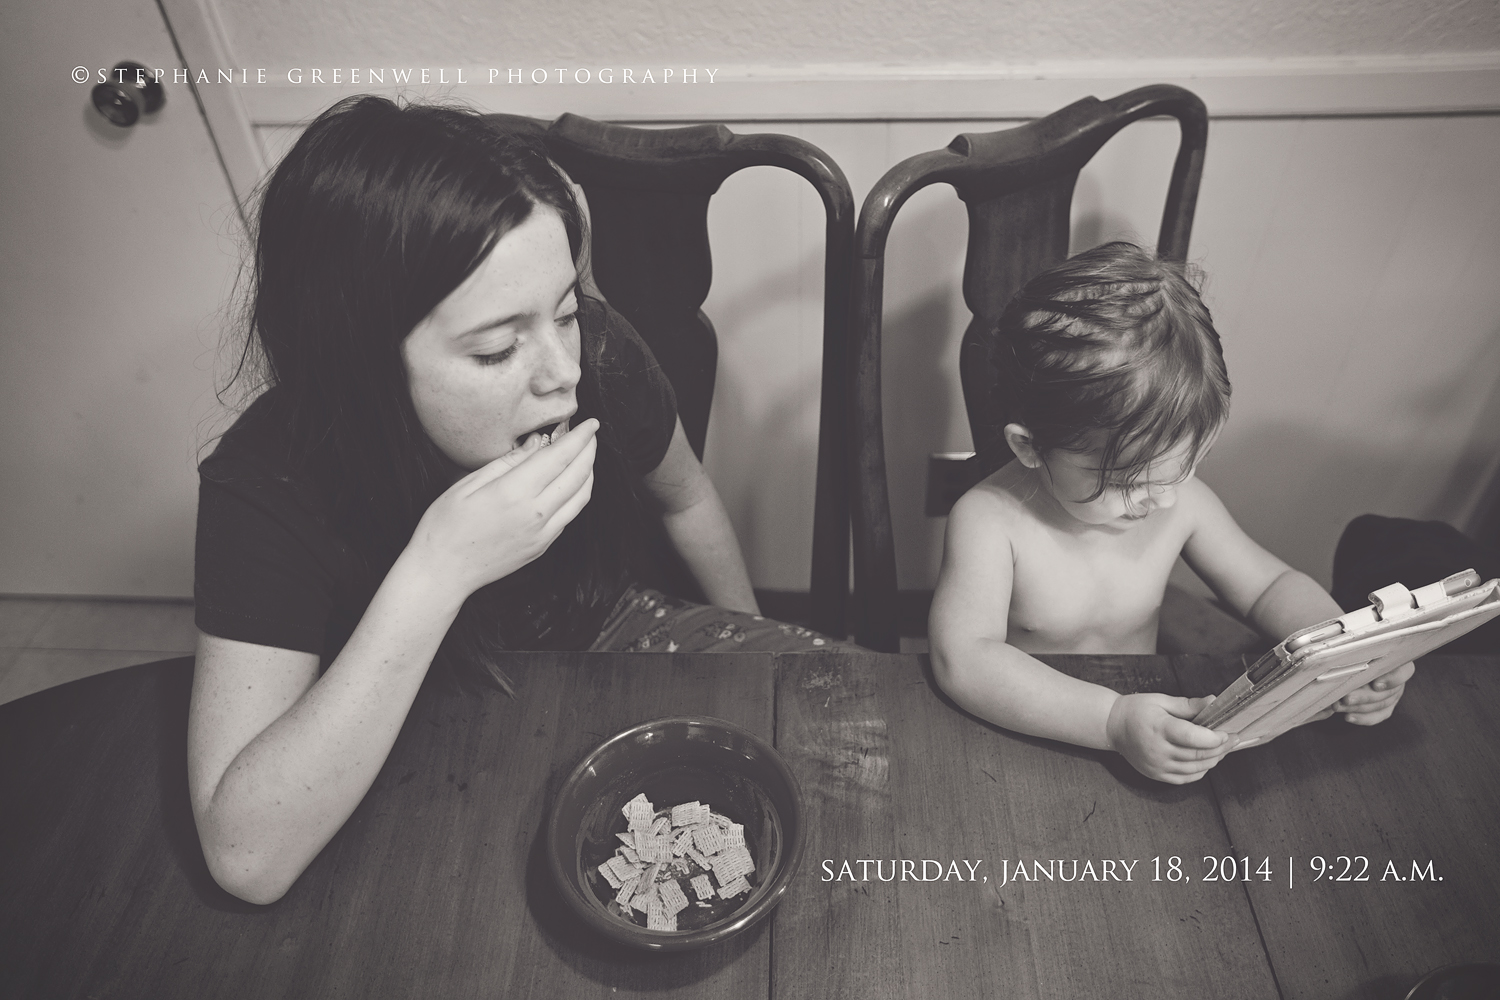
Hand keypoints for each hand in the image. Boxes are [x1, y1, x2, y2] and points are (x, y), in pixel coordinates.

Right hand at [405, 419, 597, 598]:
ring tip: (585, 456)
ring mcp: (542, 534)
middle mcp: (535, 514)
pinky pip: (570, 516)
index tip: (591, 424)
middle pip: (577, 475)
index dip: (579, 438)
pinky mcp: (542, 546)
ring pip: (581, 497)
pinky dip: (578, 494)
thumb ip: (507, 461)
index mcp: (515, 492)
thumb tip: (536, 442)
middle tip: (590, 435)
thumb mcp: (468, 483)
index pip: (560, 457)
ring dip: (588, 473)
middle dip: (588, 451)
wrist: (443, 572)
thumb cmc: (446, 526)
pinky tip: (571, 483)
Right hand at [1106, 693, 1236, 783]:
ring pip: (1195, 769)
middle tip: (1233, 740)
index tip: (1227, 732)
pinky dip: (1200, 771)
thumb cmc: (1136, 710)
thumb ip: (1188, 705)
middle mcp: (1158, 750)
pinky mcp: (1157, 775)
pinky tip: (1207, 761)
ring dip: (1214, 760)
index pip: (1192, 737)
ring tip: (1223, 750)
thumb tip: (1213, 702)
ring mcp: (1157, 765)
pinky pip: (1186, 778)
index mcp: (1159, 728)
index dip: (1214, 738)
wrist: (1113, 727)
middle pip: (1198, 755)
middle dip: (1220, 748)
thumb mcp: (1161, 700)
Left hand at [1331, 660, 1414, 724]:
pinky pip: (1376, 716)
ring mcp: (1393, 695)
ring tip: (1339, 706)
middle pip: (1387, 693)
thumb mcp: (1361, 652)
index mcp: (1397, 663)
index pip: (1403, 672)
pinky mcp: (1386, 707)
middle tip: (1346, 698)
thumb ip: (1361, 657)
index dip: (1391, 680)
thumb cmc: (1356, 653)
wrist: (1353, 661)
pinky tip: (1348, 717)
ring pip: (1380, 705)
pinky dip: (1361, 718)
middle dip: (1364, 697)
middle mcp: (1398, 680)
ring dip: (1358, 707)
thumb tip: (1348, 663)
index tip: (1375, 685)